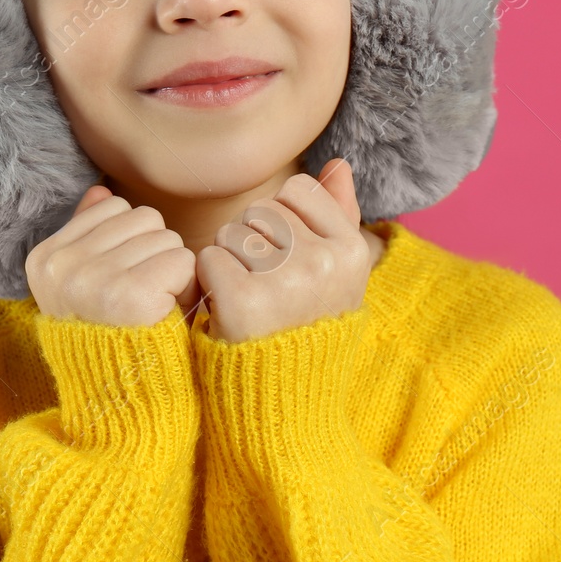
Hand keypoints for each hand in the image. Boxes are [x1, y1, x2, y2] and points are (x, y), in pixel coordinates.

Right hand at [25, 183, 198, 326]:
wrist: (120, 397)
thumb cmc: (112, 333)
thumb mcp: (88, 282)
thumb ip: (90, 234)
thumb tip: (100, 191)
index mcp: (45, 257)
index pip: (114, 206)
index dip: (133, 241)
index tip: (120, 281)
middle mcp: (62, 266)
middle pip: (145, 218)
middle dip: (156, 253)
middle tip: (144, 296)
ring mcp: (92, 279)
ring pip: (168, 238)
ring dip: (174, 270)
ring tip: (154, 305)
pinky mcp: (129, 296)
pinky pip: (182, 261)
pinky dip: (185, 286)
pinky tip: (166, 312)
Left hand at [196, 158, 368, 342]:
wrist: (289, 398)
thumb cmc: (310, 323)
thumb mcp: (340, 272)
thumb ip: (340, 213)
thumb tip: (338, 163)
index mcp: (352, 249)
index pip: (297, 190)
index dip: (282, 219)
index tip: (288, 257)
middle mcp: (324, 262)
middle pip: (260, 211)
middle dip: (252, 240)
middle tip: (266, 284)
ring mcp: (285, 281)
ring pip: (231, 232)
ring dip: (228, 260)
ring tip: (248, 295)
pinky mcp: (244, 302)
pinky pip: (208, 259)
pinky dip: (208, 282)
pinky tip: (226, 308)